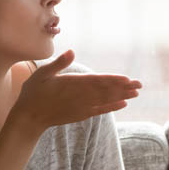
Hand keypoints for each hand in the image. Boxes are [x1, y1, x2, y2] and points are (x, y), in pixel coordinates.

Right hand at [12, 50, 141, 131]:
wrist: (29, 118)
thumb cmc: (33, 92)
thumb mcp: (42, 74)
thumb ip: (58, 63)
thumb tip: (72, 51)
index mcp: (72, 84)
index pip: (97, 81)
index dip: (113, 80)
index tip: (127, 79)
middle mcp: (80, 96)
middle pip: (105, 91)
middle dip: (123, 88)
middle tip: (139, 85)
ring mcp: (81, 107)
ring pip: (105, 100)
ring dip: (121, 96)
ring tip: (136, 93)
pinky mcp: (80, 115)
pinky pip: (99, 110)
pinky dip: (112, 107)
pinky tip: (123, 104)